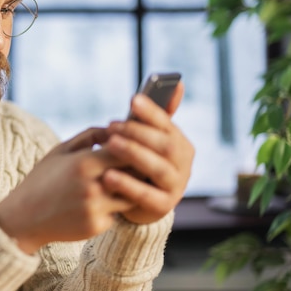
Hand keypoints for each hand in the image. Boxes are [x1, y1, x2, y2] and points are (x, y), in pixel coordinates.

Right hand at [0, 128, 133, 253]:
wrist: (24, 217)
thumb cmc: (42, 179)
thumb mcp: (60, 150)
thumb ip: (89, 136)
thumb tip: (115, 128)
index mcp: (83, 163)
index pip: (126, 150)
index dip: (136, 146)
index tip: (139, 144)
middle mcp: (92, 186)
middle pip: (134, 173)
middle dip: (140, 167)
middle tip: (144, 163)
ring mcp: (96, 208)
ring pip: (132, 195)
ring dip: (133, 189)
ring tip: (129, 181)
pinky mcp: (97, 226)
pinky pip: (117, 213)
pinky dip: (115, 207)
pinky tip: (105, 203)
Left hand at [99, 82, 194, 224]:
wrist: (136, 202)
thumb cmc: (139, 163)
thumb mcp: (146, 141)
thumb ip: (155, 117)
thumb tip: (178, 83)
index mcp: (180, 143)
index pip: (168, 124)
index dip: (151, 112)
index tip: (132, 100)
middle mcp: (183, 164)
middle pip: (165, 145)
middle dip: (138, 133)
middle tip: (112, 125)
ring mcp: (176, 186)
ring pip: (157, 168)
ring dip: (133, 154)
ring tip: (109, 144)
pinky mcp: (163, 206)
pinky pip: (146, 195)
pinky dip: (127, 185)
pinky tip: (107, 176)